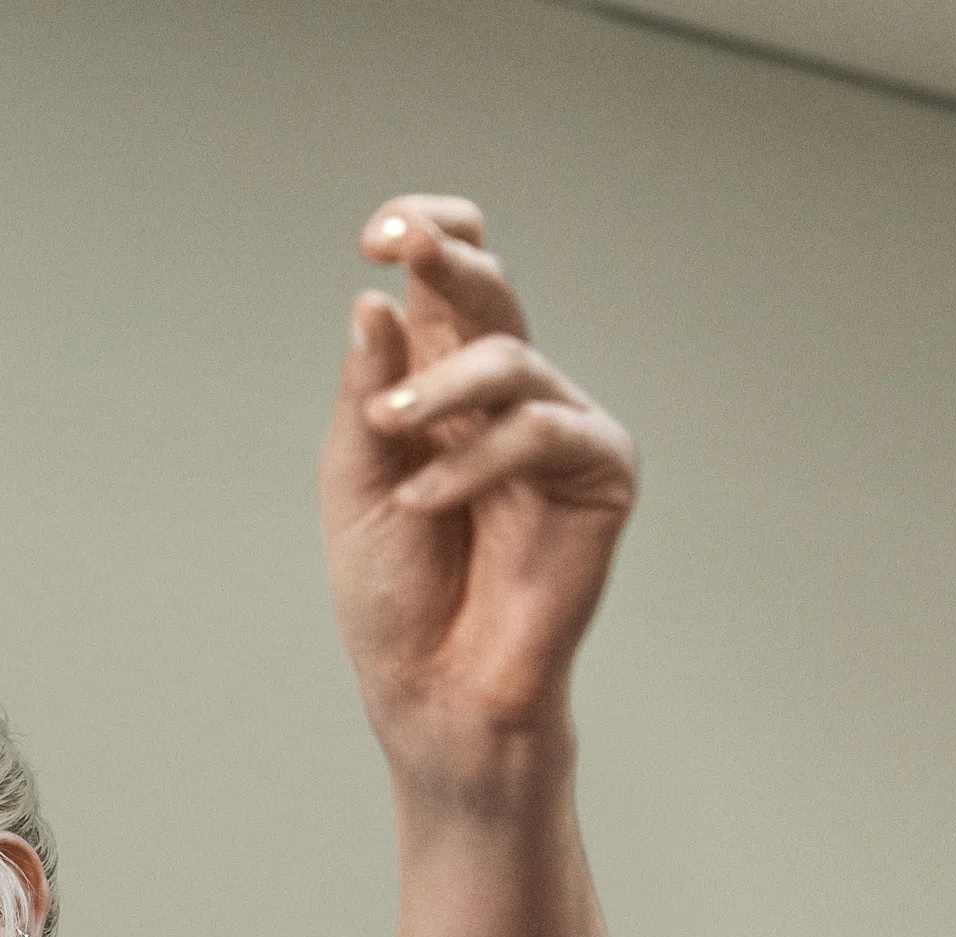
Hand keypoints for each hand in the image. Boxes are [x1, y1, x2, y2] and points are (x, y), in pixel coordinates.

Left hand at [319, 196, 637, 803]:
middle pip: (492, 286)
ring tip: (390, 432)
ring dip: (441, 388)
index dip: (426, 235)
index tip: (380, 233)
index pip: (448, 278)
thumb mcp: (356, 479)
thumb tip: (374, 301)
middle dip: (448, 256)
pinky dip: (474, 462)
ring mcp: (556, 425)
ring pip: (511, 357)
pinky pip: (543, 431)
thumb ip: (367, 393)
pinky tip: (426, 503)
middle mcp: (502, 392)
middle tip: (402, 244)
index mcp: (439, 380)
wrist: (432, 684)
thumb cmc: (393, 589)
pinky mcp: (599, 471)